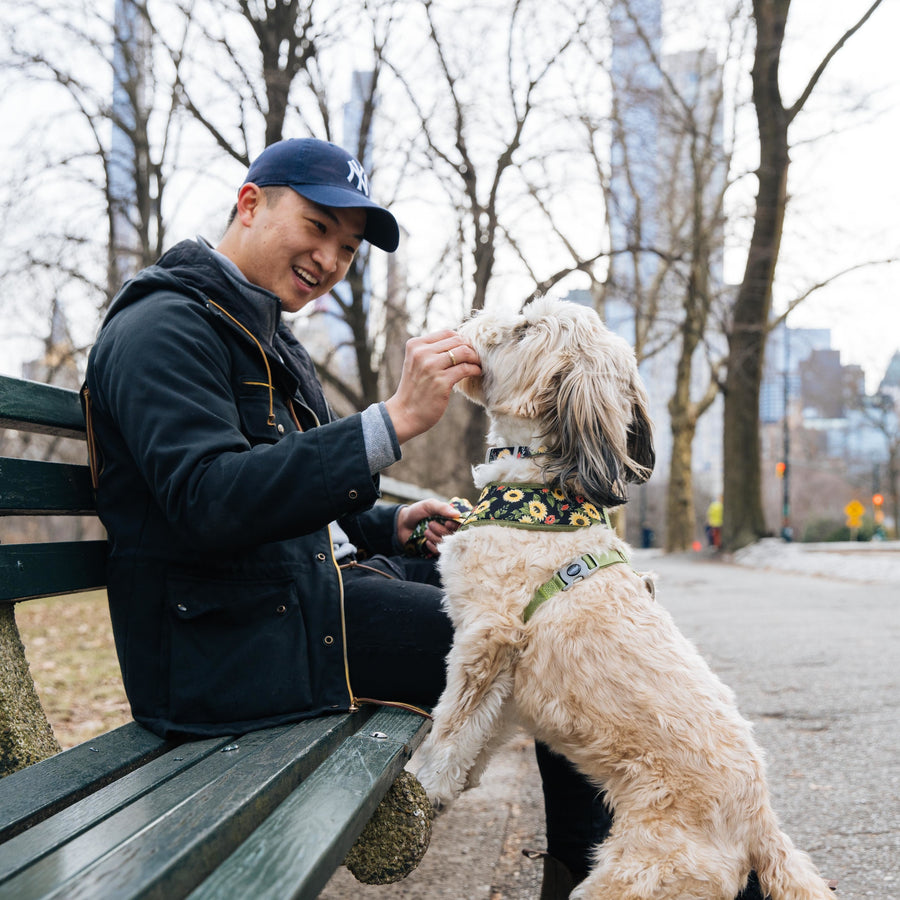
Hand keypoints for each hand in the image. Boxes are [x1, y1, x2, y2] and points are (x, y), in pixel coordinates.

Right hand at [383, 330, 480, 444]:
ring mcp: (431, 367)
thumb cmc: (415, 389)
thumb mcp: (417, 363)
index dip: (461, 340)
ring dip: (475, 358)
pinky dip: (475, 369)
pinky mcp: (441, 381)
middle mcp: (422, 353)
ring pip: (464, 352)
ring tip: (478, 364)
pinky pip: (466, 368)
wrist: (405, 414)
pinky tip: (477, 373)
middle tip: (476, 357)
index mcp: (415, 345)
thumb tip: (461, 342)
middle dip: (470, 348)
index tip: (467, 350)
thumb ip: (432, 351)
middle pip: (457, 340)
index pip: (447, 332)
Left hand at [397, 498, 466, 556]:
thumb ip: (442, 508)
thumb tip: (457, 514)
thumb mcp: (429, 505)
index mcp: (450, 518)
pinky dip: (433, 547)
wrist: (402, 524)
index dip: (456, 526)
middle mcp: (449, 530)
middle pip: (455, 536)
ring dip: (435, 538)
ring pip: (447, 544)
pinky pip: (440, 552)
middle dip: (442, 530)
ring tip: (426, 531)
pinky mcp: (436, 549)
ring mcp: (443, 540)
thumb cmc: (417, 512)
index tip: (447, 523)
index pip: (462, 525)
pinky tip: (426, 541)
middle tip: (430, 524)